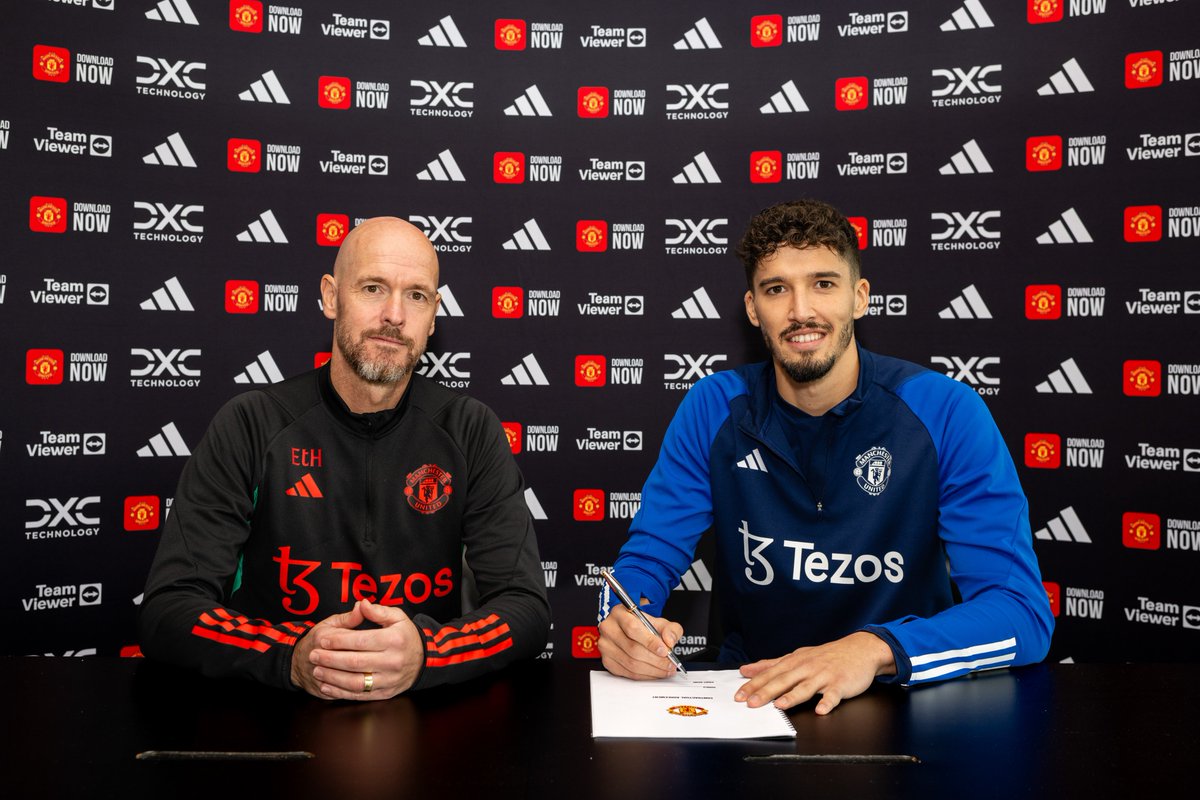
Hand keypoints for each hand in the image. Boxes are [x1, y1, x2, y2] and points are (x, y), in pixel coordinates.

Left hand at [290, 599, 424, 700]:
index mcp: (394, 640)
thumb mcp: (397, 617)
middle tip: (313, 655)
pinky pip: (360, 695)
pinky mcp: (385, 693)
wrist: (422, 660)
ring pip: (356, 682)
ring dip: (332, 677)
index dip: (339, 641)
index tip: (322, 640)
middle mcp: (392, 661)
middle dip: (330, 659)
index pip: (361, 641)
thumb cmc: (405, 636)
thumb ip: (378, 611)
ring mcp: (389, 679)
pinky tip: (327, 686)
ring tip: (317, 670)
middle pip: (355, 662)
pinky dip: (341, 692)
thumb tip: (361, 604)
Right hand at [598, 606, 683, 679]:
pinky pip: (627, 673)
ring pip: (631, 663)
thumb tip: (669, 641)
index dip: (650, 642)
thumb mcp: (660, 622)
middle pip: (632, 649)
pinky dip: (644, 676)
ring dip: (652, 670)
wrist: (632, 632)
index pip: (633, 628)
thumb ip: (670, 629)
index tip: (665, 651)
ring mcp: (606, 646)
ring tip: (666, 670)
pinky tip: (655, 673)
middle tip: (670, 664)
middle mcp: (609, 628)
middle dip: (655, 660)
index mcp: (619, 613)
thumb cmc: (644, 626)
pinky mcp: (607, 661)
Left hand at [734, 631, 895, 714]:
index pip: (770, 673)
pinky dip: (827, 702)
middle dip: (766, 691)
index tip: (739, 695)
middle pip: (783, 680)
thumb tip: (747, 670)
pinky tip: (820, 710)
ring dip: (792, 696)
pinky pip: (833, 695)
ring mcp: (824, 676)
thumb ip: (771, 664)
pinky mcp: (840, 684)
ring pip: (806, 687)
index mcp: (794, 662)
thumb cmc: (826, 656)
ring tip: (780, 705)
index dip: (753, 684)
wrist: (859, 650)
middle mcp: (807, 667)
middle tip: (750, 703)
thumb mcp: (797, 656)